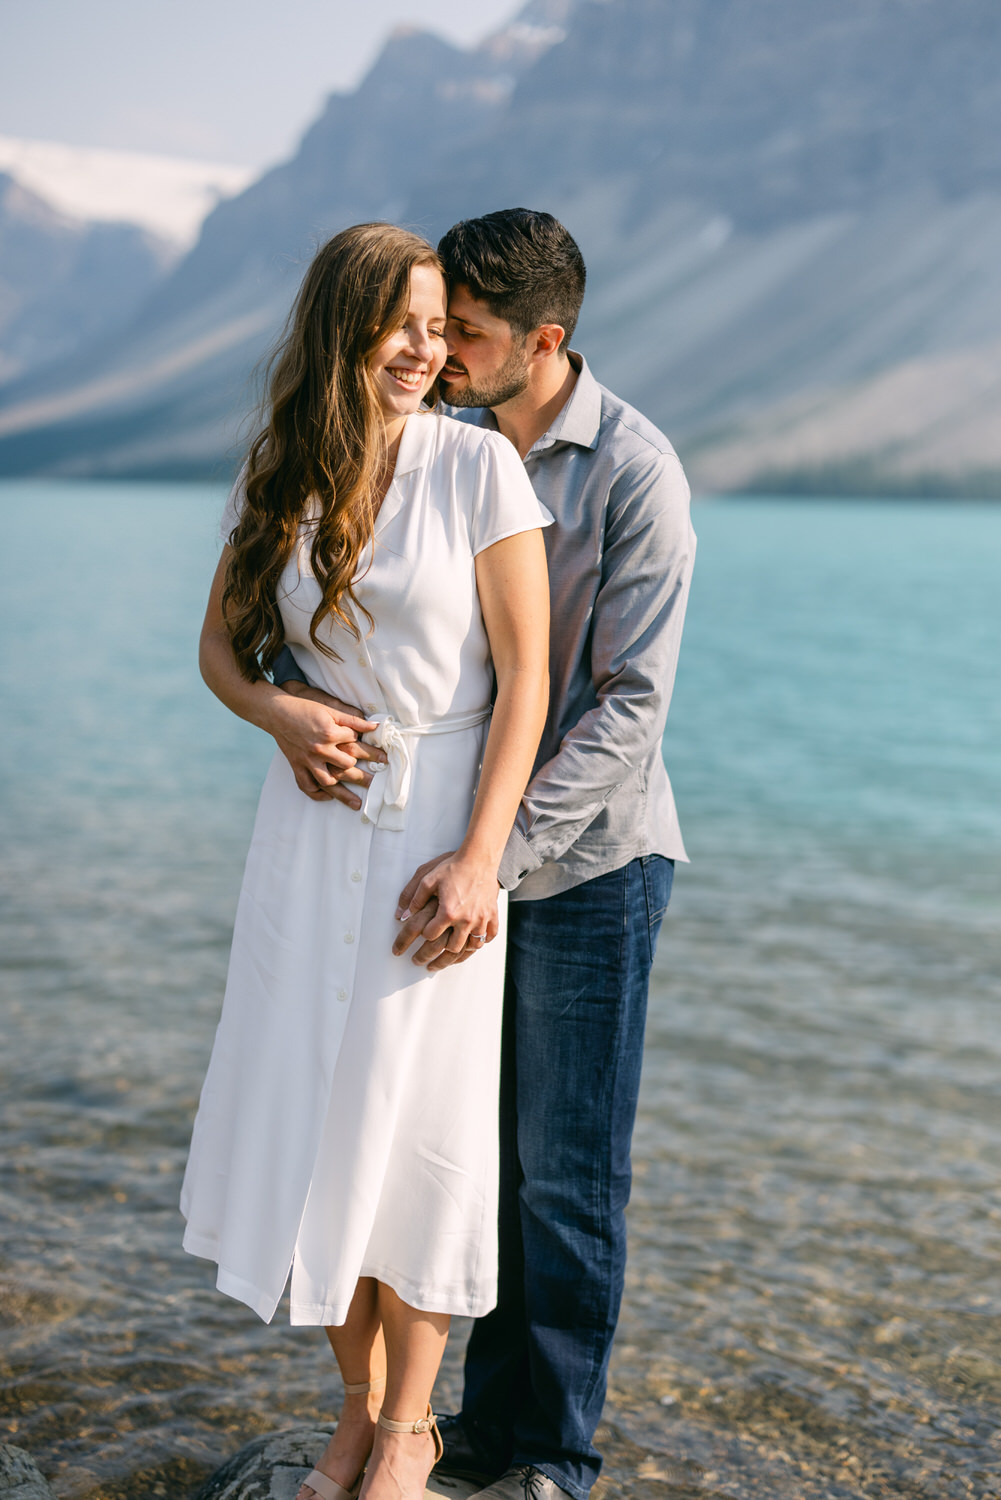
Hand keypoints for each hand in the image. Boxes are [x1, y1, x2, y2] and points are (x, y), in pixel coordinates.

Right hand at [266, 684, 386, 805]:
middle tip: (376, 782)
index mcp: (329, 734)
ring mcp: (307, 760)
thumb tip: (374, 726)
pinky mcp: (297, 766)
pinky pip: (307, 786)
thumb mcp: (330, 710)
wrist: (277, 712)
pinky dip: (318, 794)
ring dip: (343, 792)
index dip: (367, 746)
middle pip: (347, 766)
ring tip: (356, 802)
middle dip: (363, 774)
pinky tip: (328, 797)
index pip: (355, 743)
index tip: (379, 754)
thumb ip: (352, 720)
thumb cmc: (305, 709)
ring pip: (329, 782)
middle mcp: (319, 750)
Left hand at [393, 851, 499, 965]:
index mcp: (447, 912)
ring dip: (457, 954)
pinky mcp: (492, 915)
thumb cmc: (453, 867)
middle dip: (434, 956)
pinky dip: (480, 943)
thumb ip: (413, 898)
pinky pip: (488, 936)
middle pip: (449, 947)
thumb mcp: (428, 878)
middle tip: (422, 962)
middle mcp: (465, 919)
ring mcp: (480, 919)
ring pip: (470, 946)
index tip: (415, 939)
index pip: (430, 934)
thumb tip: (401, 916)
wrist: (479, 858)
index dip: (420, 938)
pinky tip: (472, 946)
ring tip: (446, 960)